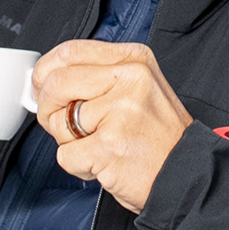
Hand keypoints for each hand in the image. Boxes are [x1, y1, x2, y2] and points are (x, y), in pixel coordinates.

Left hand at [31, 40, 194, 213]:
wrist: (188, 177)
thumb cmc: (159, 138)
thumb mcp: (138, 89)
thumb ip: (95, 77)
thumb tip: (45, 80)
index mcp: (134, 60)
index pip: (71, 51)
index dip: (46, 71)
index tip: (41, 87)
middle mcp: (130, 79)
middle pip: (57, 83)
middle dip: (50, 110)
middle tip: (67, 125)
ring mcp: (120, 112)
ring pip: (58, 121)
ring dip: (70, 142)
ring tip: (100, 146)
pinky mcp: (110, 145)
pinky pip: (66, 154)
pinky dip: (79, 166)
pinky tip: (104, 163)